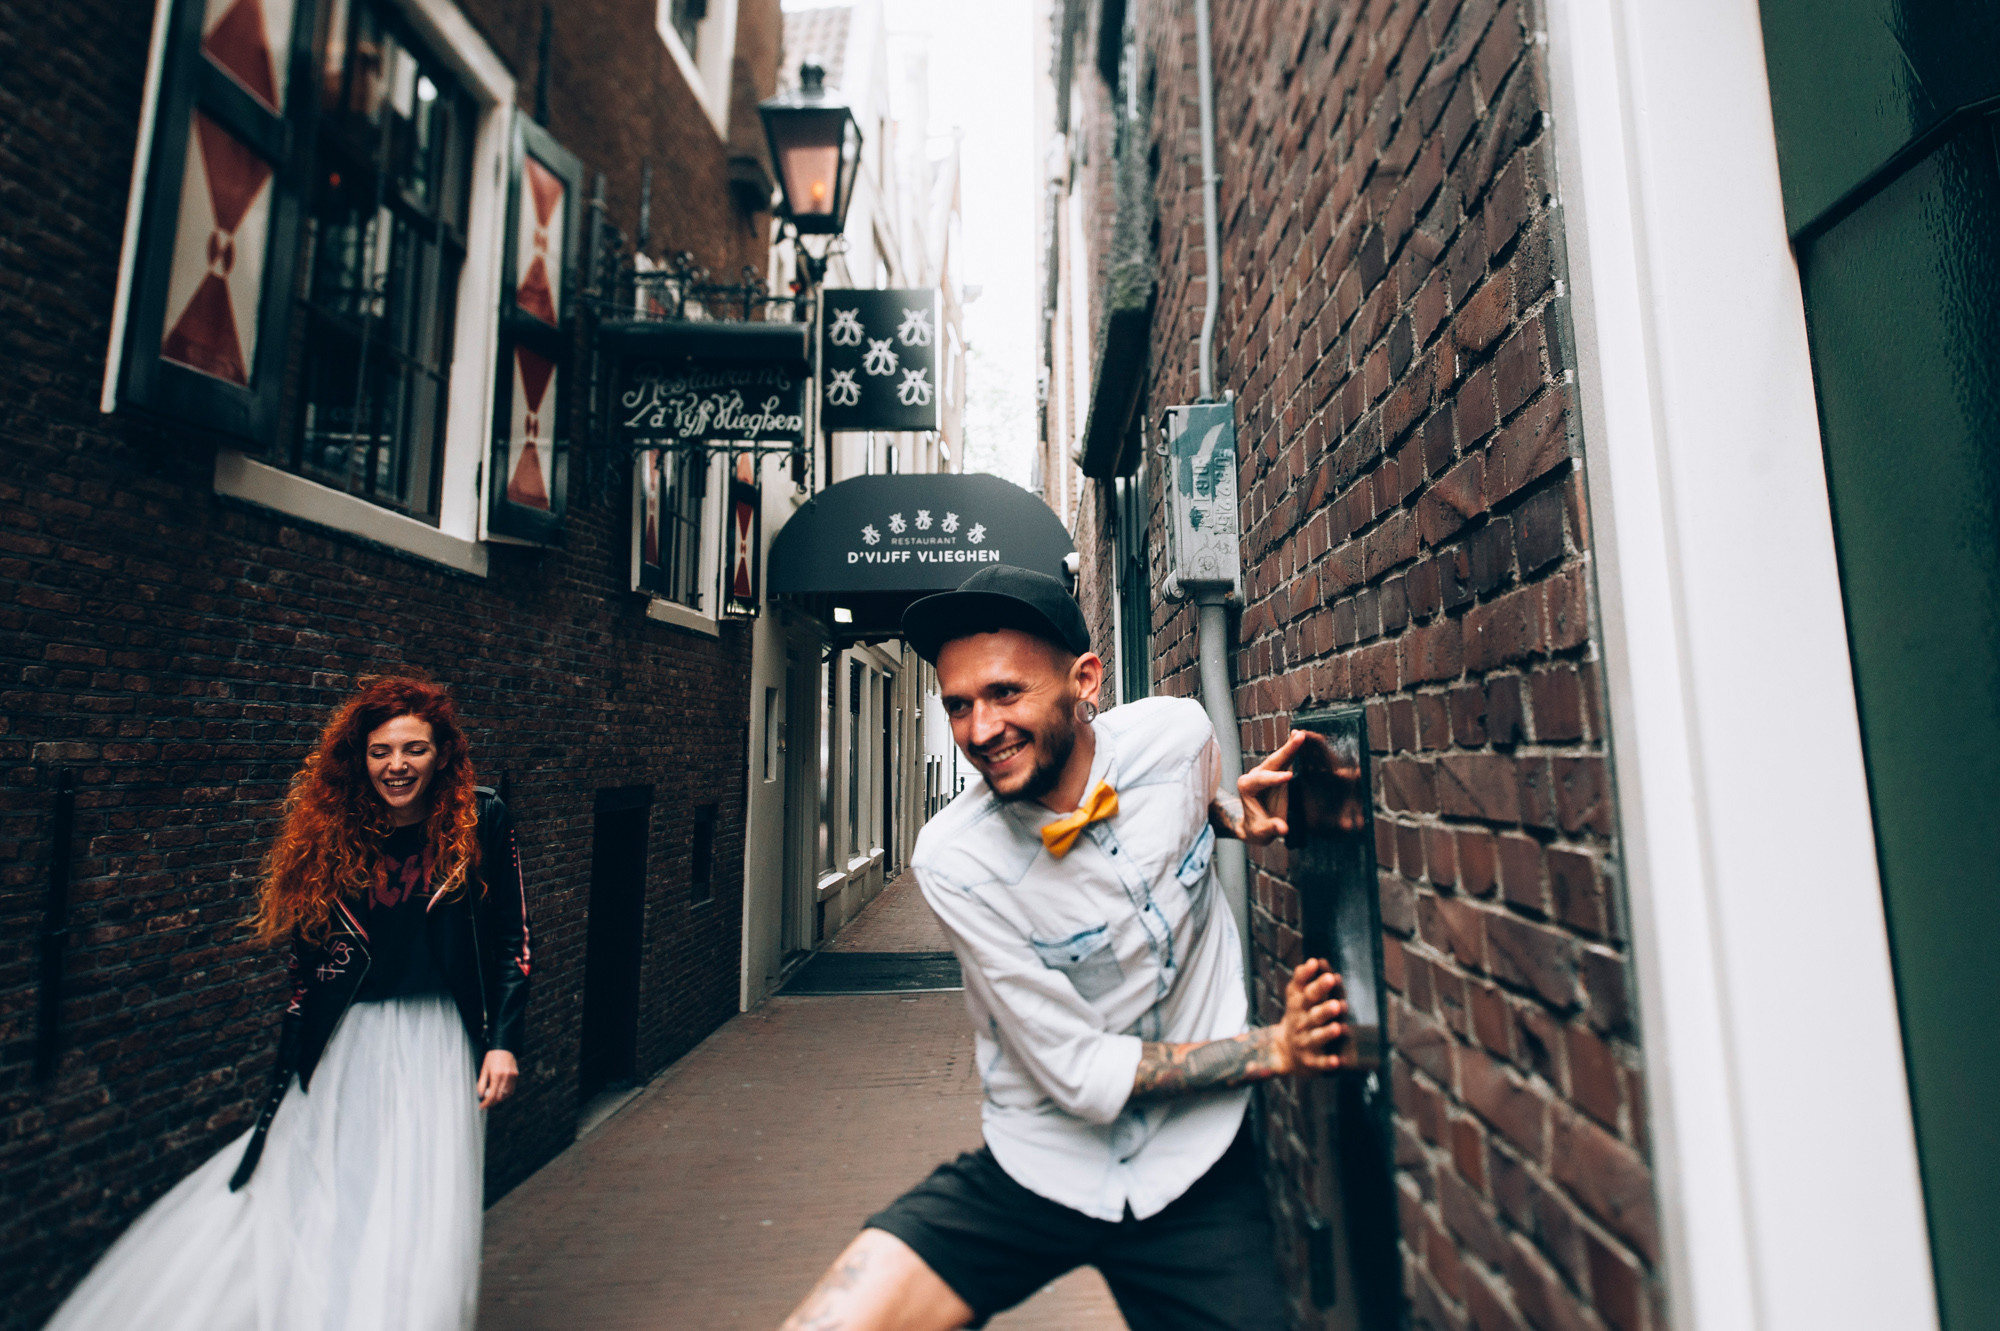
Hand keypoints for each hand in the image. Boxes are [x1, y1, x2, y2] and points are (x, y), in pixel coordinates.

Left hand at [478, 1050, 518, 1108]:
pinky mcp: (516, 1075)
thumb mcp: (484, 1069)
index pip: (492, 1095)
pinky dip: (505, 1094)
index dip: (486, 1103)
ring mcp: (512, 1076)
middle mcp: (506, 1077)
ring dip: (498, 1099)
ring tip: (491, 1098)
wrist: (504, 1047)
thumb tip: (481, 1096)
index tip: (481, 1107)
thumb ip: (481, 1084)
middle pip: (500, 1097)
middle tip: (485, 1103)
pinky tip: (499, 1092)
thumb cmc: (492, 1057)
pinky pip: (511, 1090)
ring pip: (506, 1095)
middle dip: (492, 1102)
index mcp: (496, 1075)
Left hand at [1235, 729, 1308, 844]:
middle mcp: (1253, 775)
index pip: (1261, 780)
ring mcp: (1264, 772)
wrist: (1254, 826)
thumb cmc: (1256, 829)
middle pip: (1270, 762)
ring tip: (1301, 734)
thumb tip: (1283, 829)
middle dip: (1285, 752)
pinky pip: (1285, 760)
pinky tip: (1300, 737)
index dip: (1275, 779)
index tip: (1289, 777)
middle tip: (1298, 740)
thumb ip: (1271, 828)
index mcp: (1246, 787)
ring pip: (1278, 758)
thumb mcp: (1261, 832)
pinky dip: (1293, 750)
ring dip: (1290, 746)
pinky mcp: (1274, 772)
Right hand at [1275, 958, 1346, 1073]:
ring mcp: (1305, 1042)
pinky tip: (1337, 1061)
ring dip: (1327, 1033)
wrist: (1284, 1051)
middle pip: (1312, 1015)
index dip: (1308, 977)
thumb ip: (1303, 980)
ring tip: (1339, 1027)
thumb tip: (1314, 961)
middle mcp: (1301, 1023)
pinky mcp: (1311, 1061)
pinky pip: (1320, 1062)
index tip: (1317, 964)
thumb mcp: (1295, 998)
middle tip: (1337, 1003)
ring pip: (1316, 1038)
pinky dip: (1327, 1062)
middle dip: (1324, 1009)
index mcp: (1298, 1005)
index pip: (1303, 989)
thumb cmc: (1298, 1017)